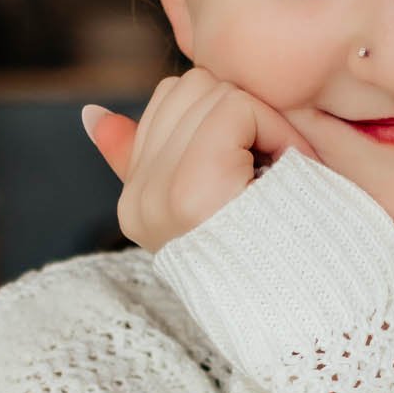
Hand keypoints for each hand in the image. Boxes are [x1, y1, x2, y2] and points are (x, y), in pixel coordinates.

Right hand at [83, 70, 317, 249]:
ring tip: (279, 168)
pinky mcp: (192, 188)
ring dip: (261, 119)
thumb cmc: (271, 254)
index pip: (168, 100)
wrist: (301, 305)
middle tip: (273, 162)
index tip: (255, 161)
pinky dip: (275, 128)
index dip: (224, 114)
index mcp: (136, 204)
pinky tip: (287, 168)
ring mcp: (160, 195)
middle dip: (240, 110)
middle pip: (189, 87)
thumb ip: (142, 159)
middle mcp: (139, 201)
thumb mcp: (207, 203)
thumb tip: (92, 114)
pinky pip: (235, 108)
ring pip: (211, 91)